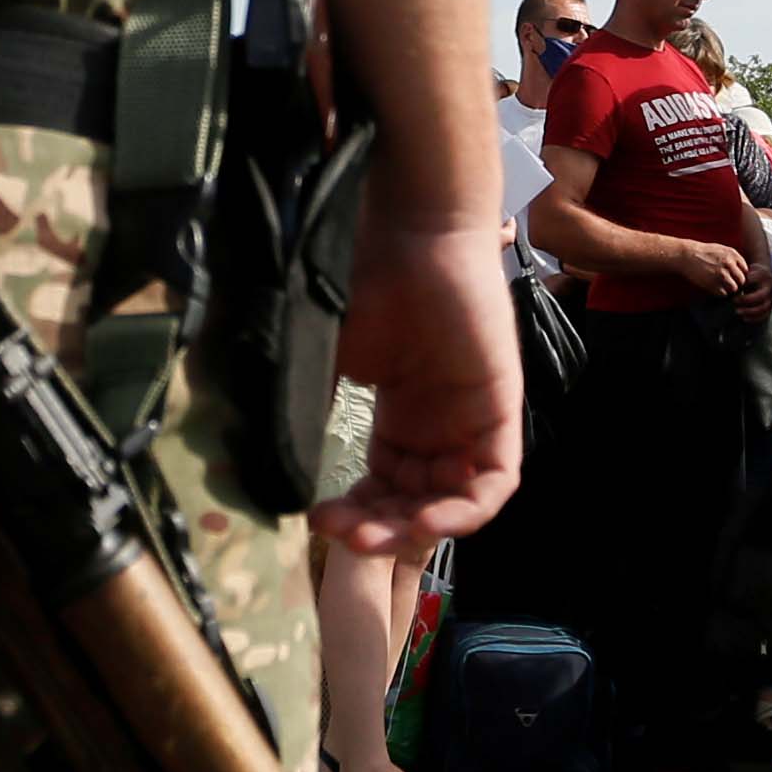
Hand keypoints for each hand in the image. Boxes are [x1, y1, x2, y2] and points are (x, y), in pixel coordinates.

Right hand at [314, 216, 520, 553]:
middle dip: (379, 530)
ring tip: (374, 536)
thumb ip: (309, 415)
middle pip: (417, 503)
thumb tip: (270, 472)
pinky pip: (495, 482)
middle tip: (341, 535)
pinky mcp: (501, 409)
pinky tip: (425, 521)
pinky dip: (464, 512)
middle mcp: (439, 424)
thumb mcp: (330, 363)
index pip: (384, 487)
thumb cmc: (368, 283)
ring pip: (454, 502)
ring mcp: (472, 418)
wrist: (410, 235)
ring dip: (414, 530)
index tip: (315, 519)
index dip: (354, 512)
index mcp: (401, 417)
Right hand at [669, 236, 758, 303]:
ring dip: (729, 289)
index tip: (734, 277)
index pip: (745, 270)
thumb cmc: (703, 252)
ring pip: (734, 288)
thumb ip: (733, 259)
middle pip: (742, 281)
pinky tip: (714, 288)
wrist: (686, 255)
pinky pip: (723, 293)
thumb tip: (742, 271)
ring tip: (721, 286)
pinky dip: (720, 293)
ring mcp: (722, 275)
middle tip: (728, 284)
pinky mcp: (713, 284)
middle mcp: (729, 264)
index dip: (740, 275)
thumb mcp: (721, 249)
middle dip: (736, 283)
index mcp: (733, 255)